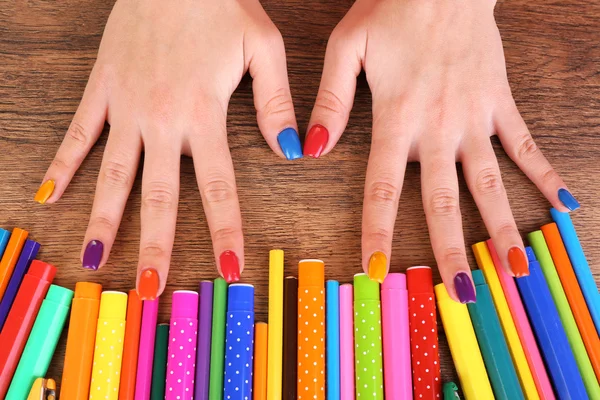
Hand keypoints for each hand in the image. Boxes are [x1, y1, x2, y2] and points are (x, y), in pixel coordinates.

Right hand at [34, 0, 300, 298]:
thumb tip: (288, 150)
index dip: (224, 230)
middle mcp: (161, 120)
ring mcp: (125, 106)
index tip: (227, 269)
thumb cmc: (220, 4)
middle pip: (158, 195)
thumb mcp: (263, 48)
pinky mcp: (102, 89)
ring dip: (104, 218)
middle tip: (150, 287)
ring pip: (112, 174)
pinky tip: (50, 194)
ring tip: (95, 258)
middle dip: (156, 244)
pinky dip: (64, 164)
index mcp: (203, 113)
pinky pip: (79, 133)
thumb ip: (275, 102)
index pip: (217, 187)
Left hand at [305, 0, 578, 301]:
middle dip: (451, 249)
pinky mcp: (499, 103)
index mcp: (398, 117)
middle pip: (445, 200)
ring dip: (503, 227)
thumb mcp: (346, 47)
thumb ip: (331, 100)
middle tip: (463, 293)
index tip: (378, 271)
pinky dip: (544, 173)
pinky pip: (524, 143)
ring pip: (490, 183)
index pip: (384, 187)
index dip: (379, 232)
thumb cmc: (393, 10)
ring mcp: (475, 117)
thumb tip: (312, 147)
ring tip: (517, 267)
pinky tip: (562, 204)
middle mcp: (439, 126)